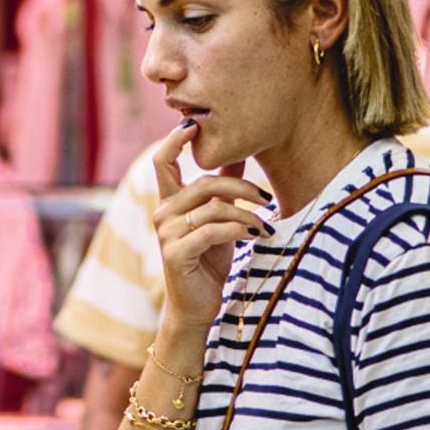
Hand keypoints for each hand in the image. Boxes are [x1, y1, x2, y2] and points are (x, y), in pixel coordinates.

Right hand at [151, 121, 273, 329]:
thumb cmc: (209, 261)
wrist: (197, 306)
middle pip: (202, 182)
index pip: (163, 161)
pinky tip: (256, 234)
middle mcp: (163, 213)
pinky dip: (239, 229)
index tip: (194, 123)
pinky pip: (212, 230)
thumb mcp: (219, 218)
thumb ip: (223, 187)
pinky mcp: (176, 253)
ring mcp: (166, 233)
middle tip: (266, 197)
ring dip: (246, 214)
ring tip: (266, 224)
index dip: (175, 140)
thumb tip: (240, 152)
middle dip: (239, 186)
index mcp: (170, 202)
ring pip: (212, 207)